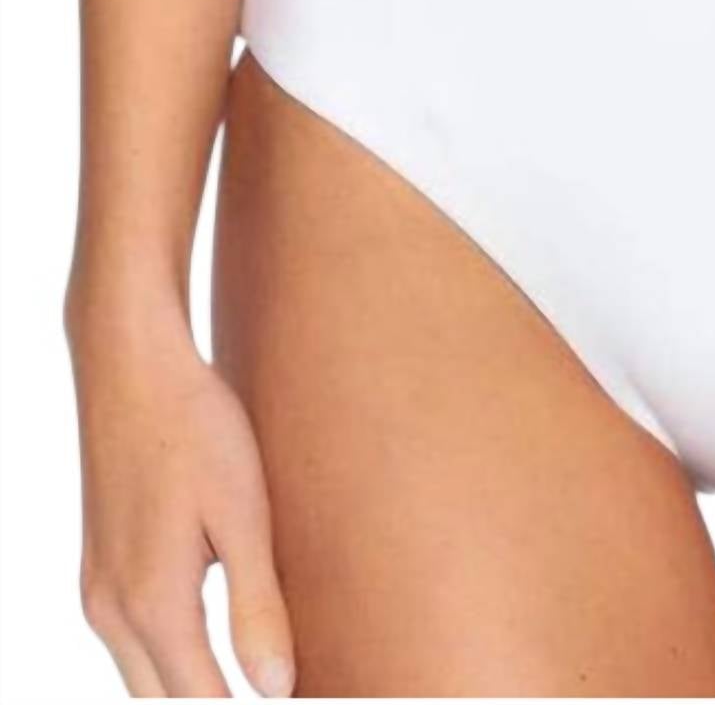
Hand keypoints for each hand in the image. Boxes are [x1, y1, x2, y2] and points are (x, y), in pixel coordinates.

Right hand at [68, 291, 293, 697]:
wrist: (131, 363)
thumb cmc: (194, 426)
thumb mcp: (242, 513)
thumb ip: (256, 606)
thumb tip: (275, 690)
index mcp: (153, 605)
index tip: (297, 703)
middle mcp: (113, 610)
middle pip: (164, 703)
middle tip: (279, 692)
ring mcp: (98, 589)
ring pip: (143, 677)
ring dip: (190, 687)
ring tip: (253, 676)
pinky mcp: (98, 564)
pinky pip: (131, 640)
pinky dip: (169, 656)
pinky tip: (211, 639)